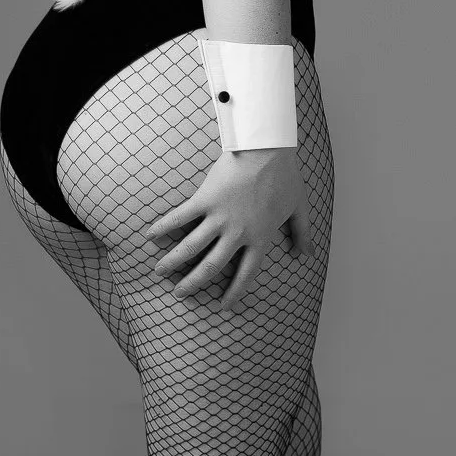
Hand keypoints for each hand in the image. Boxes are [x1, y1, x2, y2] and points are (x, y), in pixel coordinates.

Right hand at [144, 146, 312, 312]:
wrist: (267, 149)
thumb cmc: (285, 176)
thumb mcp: (299, 208)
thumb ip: (302, 234)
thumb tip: (305, 255)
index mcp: (259, 239)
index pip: (245, 275)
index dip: (234, 293)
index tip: (223, 307)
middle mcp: (237, 234)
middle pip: (210, 267)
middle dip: (193, 283)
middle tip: (180, 294)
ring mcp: (219, 217)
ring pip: (191, 247)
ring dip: (173, 262)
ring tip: (159, 272)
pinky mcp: (205, 199)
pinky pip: (180, 218)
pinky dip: (164, 227)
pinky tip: (150, 235)